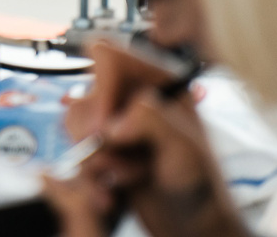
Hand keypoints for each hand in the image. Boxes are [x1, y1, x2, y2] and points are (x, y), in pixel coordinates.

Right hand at [60, 43, 247, 236]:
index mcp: (159, 82)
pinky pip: (74, 150)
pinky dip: (89, 173)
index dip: (101, 89)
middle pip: (85, 94)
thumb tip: (113, 123)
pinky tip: (115, 187)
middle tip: (122, 155)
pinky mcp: (104, 150)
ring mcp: (117, 124)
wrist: (191, 227)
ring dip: (95, 157)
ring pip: (75, 124)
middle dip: (96, 133)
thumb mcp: (186, 149)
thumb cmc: (202, 188)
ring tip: (127, 174)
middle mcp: (134, 97)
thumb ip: (152, 121)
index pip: (109, 57)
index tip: (107, 125)